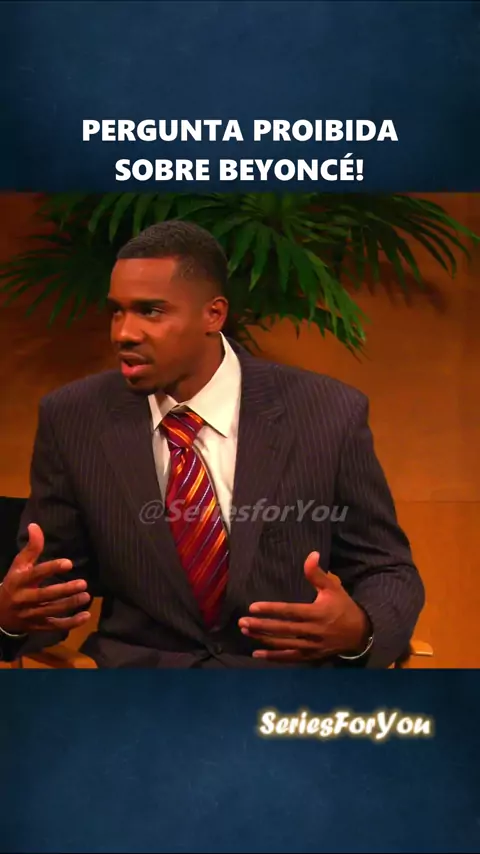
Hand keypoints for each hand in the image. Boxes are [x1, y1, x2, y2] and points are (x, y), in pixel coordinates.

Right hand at [0, 523, 90, 634]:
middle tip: (83, 583)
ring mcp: (30, 615)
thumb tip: (35, 525)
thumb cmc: (14, 584)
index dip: (51, 568)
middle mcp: (24, 599)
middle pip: (45, 596)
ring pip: (52, 611)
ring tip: (86, 596)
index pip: (36, 574)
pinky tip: (86, 616)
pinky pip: (55, 626)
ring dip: (70, 605)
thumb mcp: (19, 565)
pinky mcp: (37, 626)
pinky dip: (71, 623)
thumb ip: (31, 547)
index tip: (68, 563)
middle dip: (65, 590)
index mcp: (19, 581)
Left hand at [238, 551, 370, 662]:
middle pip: (282, 629)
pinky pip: (289, 658)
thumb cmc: (343, 607)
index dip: (271, 609)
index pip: (290, 611)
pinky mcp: (310, 656)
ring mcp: (311, 646)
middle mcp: (313, 631)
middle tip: (242, 622)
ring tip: (246, 631)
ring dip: (263, 639)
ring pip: (283, 644)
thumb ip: (318, 573)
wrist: (359, 633)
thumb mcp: (333, 588)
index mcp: (317, 613)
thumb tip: (311, 554)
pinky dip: (273, 657)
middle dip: (261, 625)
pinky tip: (257, 654)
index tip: (253, 607)